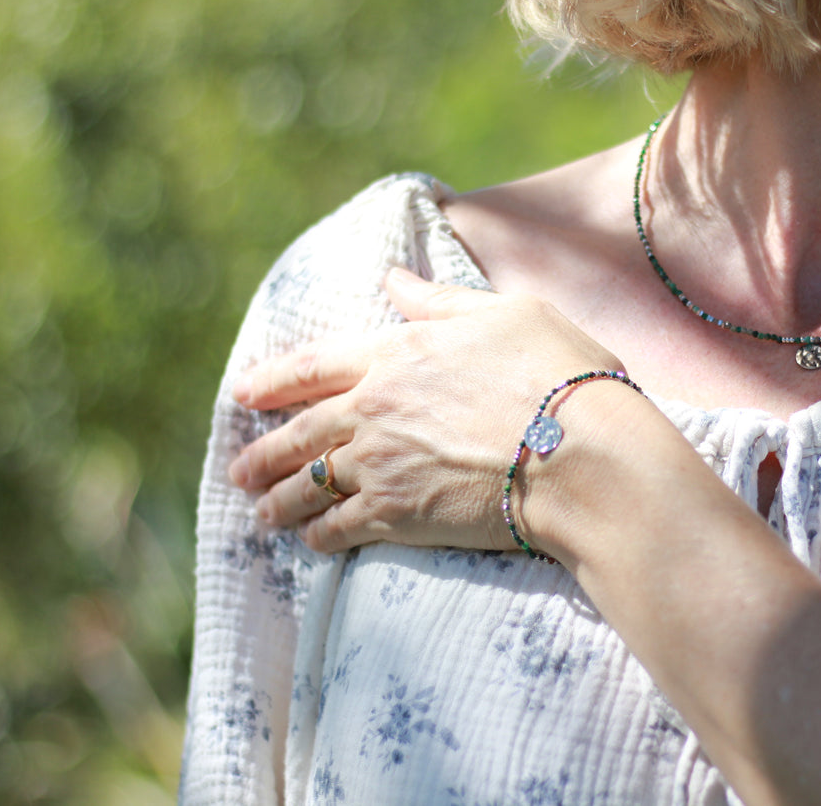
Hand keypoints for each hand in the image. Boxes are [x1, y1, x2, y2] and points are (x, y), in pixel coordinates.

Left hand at [226, 266, 623, 554]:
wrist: (580, 454)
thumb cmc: (558, 375)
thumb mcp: (506, 314)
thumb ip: (440, 302)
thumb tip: (393, 278)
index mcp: (397, 352)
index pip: (316, 364)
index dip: (274, 379)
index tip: (244, 393)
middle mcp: (374, 408)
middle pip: (300, 432)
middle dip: (263, 453)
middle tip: (239, 472)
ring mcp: (380, 464)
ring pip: (310, 483)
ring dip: (280, 500)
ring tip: (261, 514)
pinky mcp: (397, 515)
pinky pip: (339, 527)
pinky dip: (319, 535)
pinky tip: (312, 541)